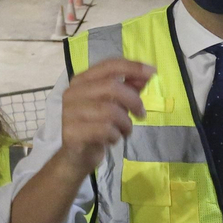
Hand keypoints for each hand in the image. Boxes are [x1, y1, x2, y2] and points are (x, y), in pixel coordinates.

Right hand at [59, 58, 155, 173]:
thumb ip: (128, 88)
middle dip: (133, 100)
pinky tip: (113, 139)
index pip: (108, 66)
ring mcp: (69, 112)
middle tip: (141, 114)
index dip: (132, 67)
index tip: (153, 72)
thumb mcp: (115, 105)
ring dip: (125, 123)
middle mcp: (73, 93)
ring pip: (110, 110)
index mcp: (81, 81)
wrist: (76, 157)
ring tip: (125, 131)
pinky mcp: (72, 132)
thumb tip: (147, 74)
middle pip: (111, 87)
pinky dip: (116, 135)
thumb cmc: (96, 126)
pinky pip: (104, 129)